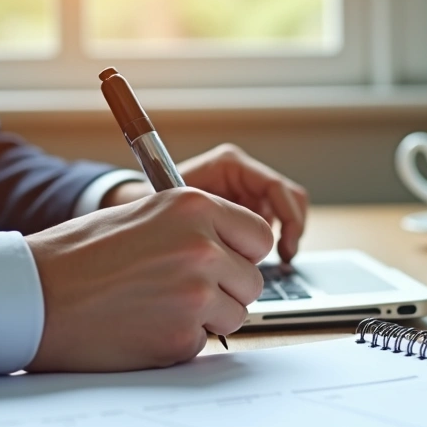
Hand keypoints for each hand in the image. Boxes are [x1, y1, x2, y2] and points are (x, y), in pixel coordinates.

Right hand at [25, 188, 272, 371]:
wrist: (34, 295)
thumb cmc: (79, 255)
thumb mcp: (143, 215)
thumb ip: (194, 227)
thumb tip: (234, 249)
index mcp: (194, 207)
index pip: (259, 235)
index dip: (242, 253)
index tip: (227, 261)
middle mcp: (203, 248)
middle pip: (252, 280)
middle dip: (225, 289)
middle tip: (182, 290)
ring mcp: (195, 295)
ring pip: (235, 315)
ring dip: (206, 317)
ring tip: (157, 306)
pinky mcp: (181, 337)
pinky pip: (202, 343)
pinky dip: (178, 341)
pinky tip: (142, 326)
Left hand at [105, 144, 308, 262]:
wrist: (136, 210)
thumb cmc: (151, 208)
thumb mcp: (181, 214)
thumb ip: (212, 223)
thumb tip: (242, 246)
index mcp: (230, 164)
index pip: (276, 187)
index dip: (289, 219)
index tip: (284, 248)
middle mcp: (241, 174)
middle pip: (289, 198)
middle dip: (290, 230)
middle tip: (283, 258)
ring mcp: (245, 191)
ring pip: (283, 214)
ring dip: (278, 239)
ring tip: (259, 262)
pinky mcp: (244, 208)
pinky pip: (268, 226)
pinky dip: (265, 245)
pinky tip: (249, 262)